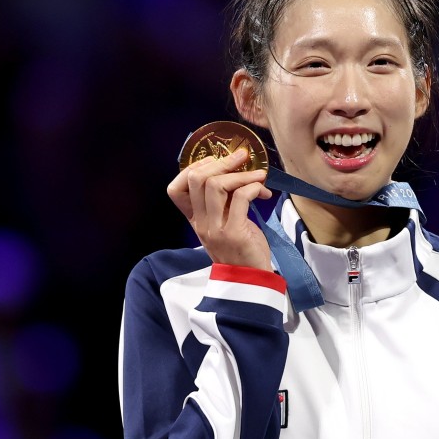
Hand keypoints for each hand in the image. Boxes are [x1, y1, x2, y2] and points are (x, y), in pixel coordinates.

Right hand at [166, 149, 273, 269]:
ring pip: (216, 185)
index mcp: (195, 220)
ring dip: (241, 174)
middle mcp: (201, 223)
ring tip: (259, 176)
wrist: (250, 281)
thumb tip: (236, 171)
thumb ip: (224, 202)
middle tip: (242, 157)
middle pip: (197, 179)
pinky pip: (240, 197)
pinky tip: (263, 192)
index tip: (217, 162)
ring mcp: (215, 229)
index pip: (175, 189)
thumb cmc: (241, 250)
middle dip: (222, 162)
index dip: (194, 168)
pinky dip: (254, 187)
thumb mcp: (225, 224)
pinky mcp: (234, 233)